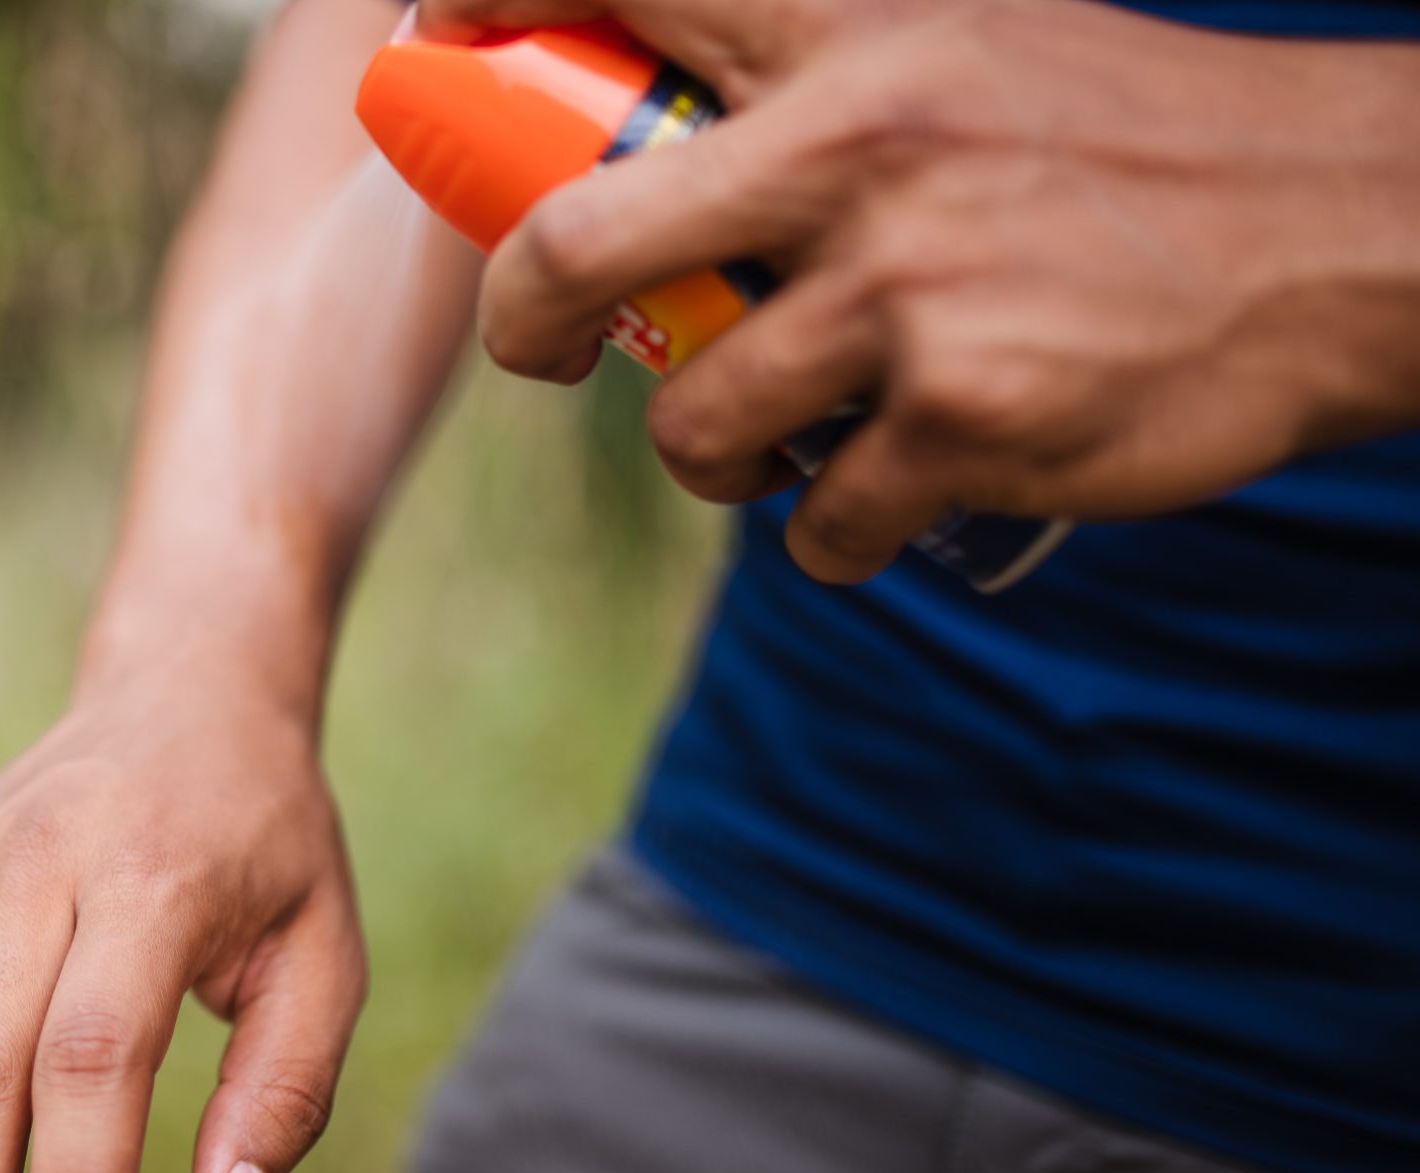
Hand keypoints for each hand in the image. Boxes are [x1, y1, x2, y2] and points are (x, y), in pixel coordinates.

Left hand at [430, 0, 1419, 581]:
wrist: (1344, 235)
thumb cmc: (1125, 145)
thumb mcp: (967, 50)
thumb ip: (811, 78)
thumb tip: (630, 137)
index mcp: (860, 36)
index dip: (485, 0)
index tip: (431, 32)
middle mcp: (867, 146)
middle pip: (577, 245)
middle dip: (528, 322)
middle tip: (548, 351)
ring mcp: (913, 288)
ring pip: (696, 425)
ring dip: (717, 458)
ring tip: (780, 435)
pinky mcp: (967, 419)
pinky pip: (816, 525)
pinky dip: (836, 531)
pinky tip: (904, 481)